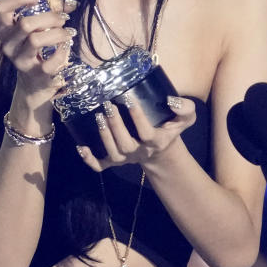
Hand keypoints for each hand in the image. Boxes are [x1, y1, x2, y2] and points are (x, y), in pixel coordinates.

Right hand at [0, 0, 77, 104]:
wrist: (35, 83)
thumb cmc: (37, 48)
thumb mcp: (39, 28)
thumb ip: (53, 12)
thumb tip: (69, 3)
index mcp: (5, 29)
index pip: (1, 7)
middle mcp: (8, 45)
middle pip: (25, 24)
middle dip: (49, 17)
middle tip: (63, 19)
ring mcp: (20, 61)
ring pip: (36, 40)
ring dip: (57, 33)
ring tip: (68, 33)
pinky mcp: (35, 74)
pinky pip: (50, 61)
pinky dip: (62, 52)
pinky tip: (66, 47)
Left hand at [75, 95, 195, 171]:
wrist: (161, 150)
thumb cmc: (170, 129)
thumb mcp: (185, 119)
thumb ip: (185, 109)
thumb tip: (171, 101)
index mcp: (157, 141)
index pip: (147, 133)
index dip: (138, 118)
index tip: (129, 99)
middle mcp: (140, 152)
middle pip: (125, 145)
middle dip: (115, 126)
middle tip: (108, 106)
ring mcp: (126, 158)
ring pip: (113, 153)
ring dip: (104, 136)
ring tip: (98, 117)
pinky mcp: (115, 161)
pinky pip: (101, 166)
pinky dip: (89, 160)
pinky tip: (81, 147)